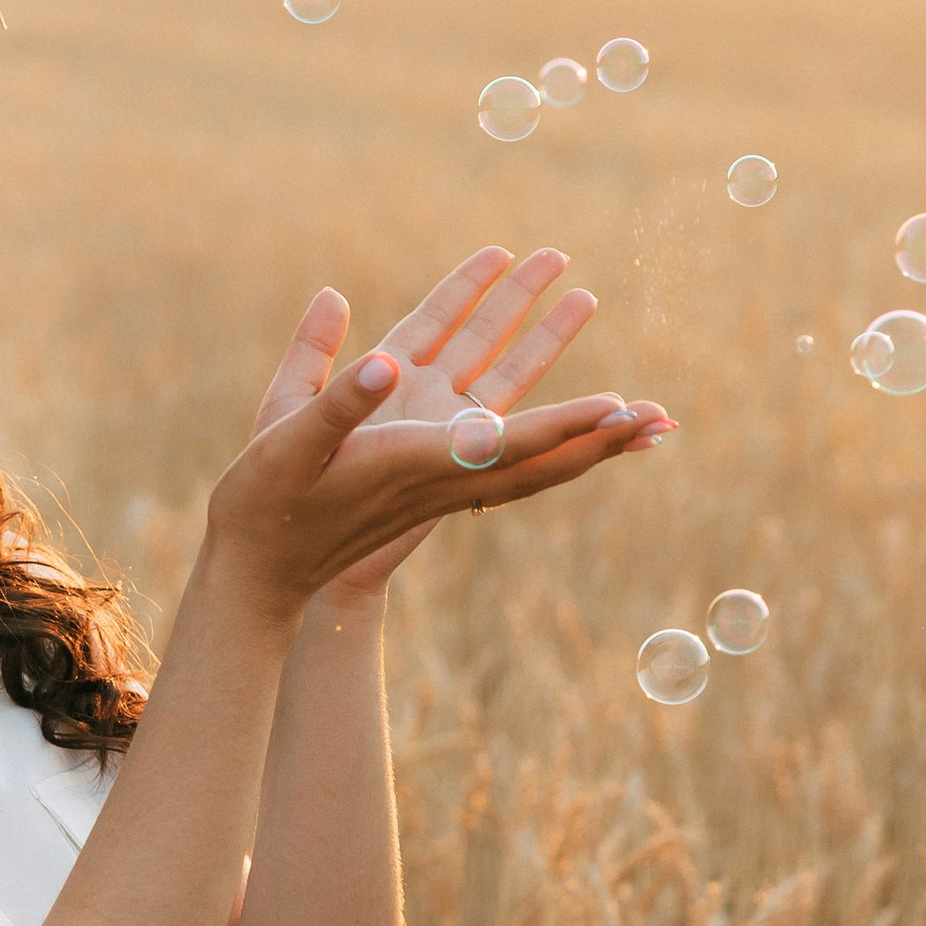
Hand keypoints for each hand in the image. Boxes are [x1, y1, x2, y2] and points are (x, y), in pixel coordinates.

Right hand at [245, 249, 674, 598]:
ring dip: (582, 415)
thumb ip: (333, 395)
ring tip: (638, 398)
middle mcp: (442, 472)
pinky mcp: (432, 465)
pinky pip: (507, 442)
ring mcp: (442, 470)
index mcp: (414, 464)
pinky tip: (585, 416)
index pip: (505, 443)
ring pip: (530, 442)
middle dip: (601, 432)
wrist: (261, 568)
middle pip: (541, 453)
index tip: (619, 410)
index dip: (564, 425)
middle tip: (664, 416)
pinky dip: (554, 427)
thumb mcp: (286, 444)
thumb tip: (384, 357)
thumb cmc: (265, 506)